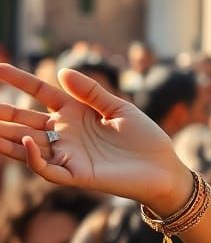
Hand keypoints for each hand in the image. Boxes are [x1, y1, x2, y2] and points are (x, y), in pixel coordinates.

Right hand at [0, 64, 192, 212]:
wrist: (164, 167)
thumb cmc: (144, 138)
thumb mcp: (119, 108)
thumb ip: (92, 92)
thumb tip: (63, 72)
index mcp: (75, 113)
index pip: (41, 94)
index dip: (21, 81)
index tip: (0, 68)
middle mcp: (65, 134)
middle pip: (25, 121)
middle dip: (2, 113)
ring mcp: (68, 155)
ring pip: (26, 145)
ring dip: (5, 137)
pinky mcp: (76, 175)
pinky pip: (47, 168)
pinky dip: (34, 157)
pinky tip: (27, 142)